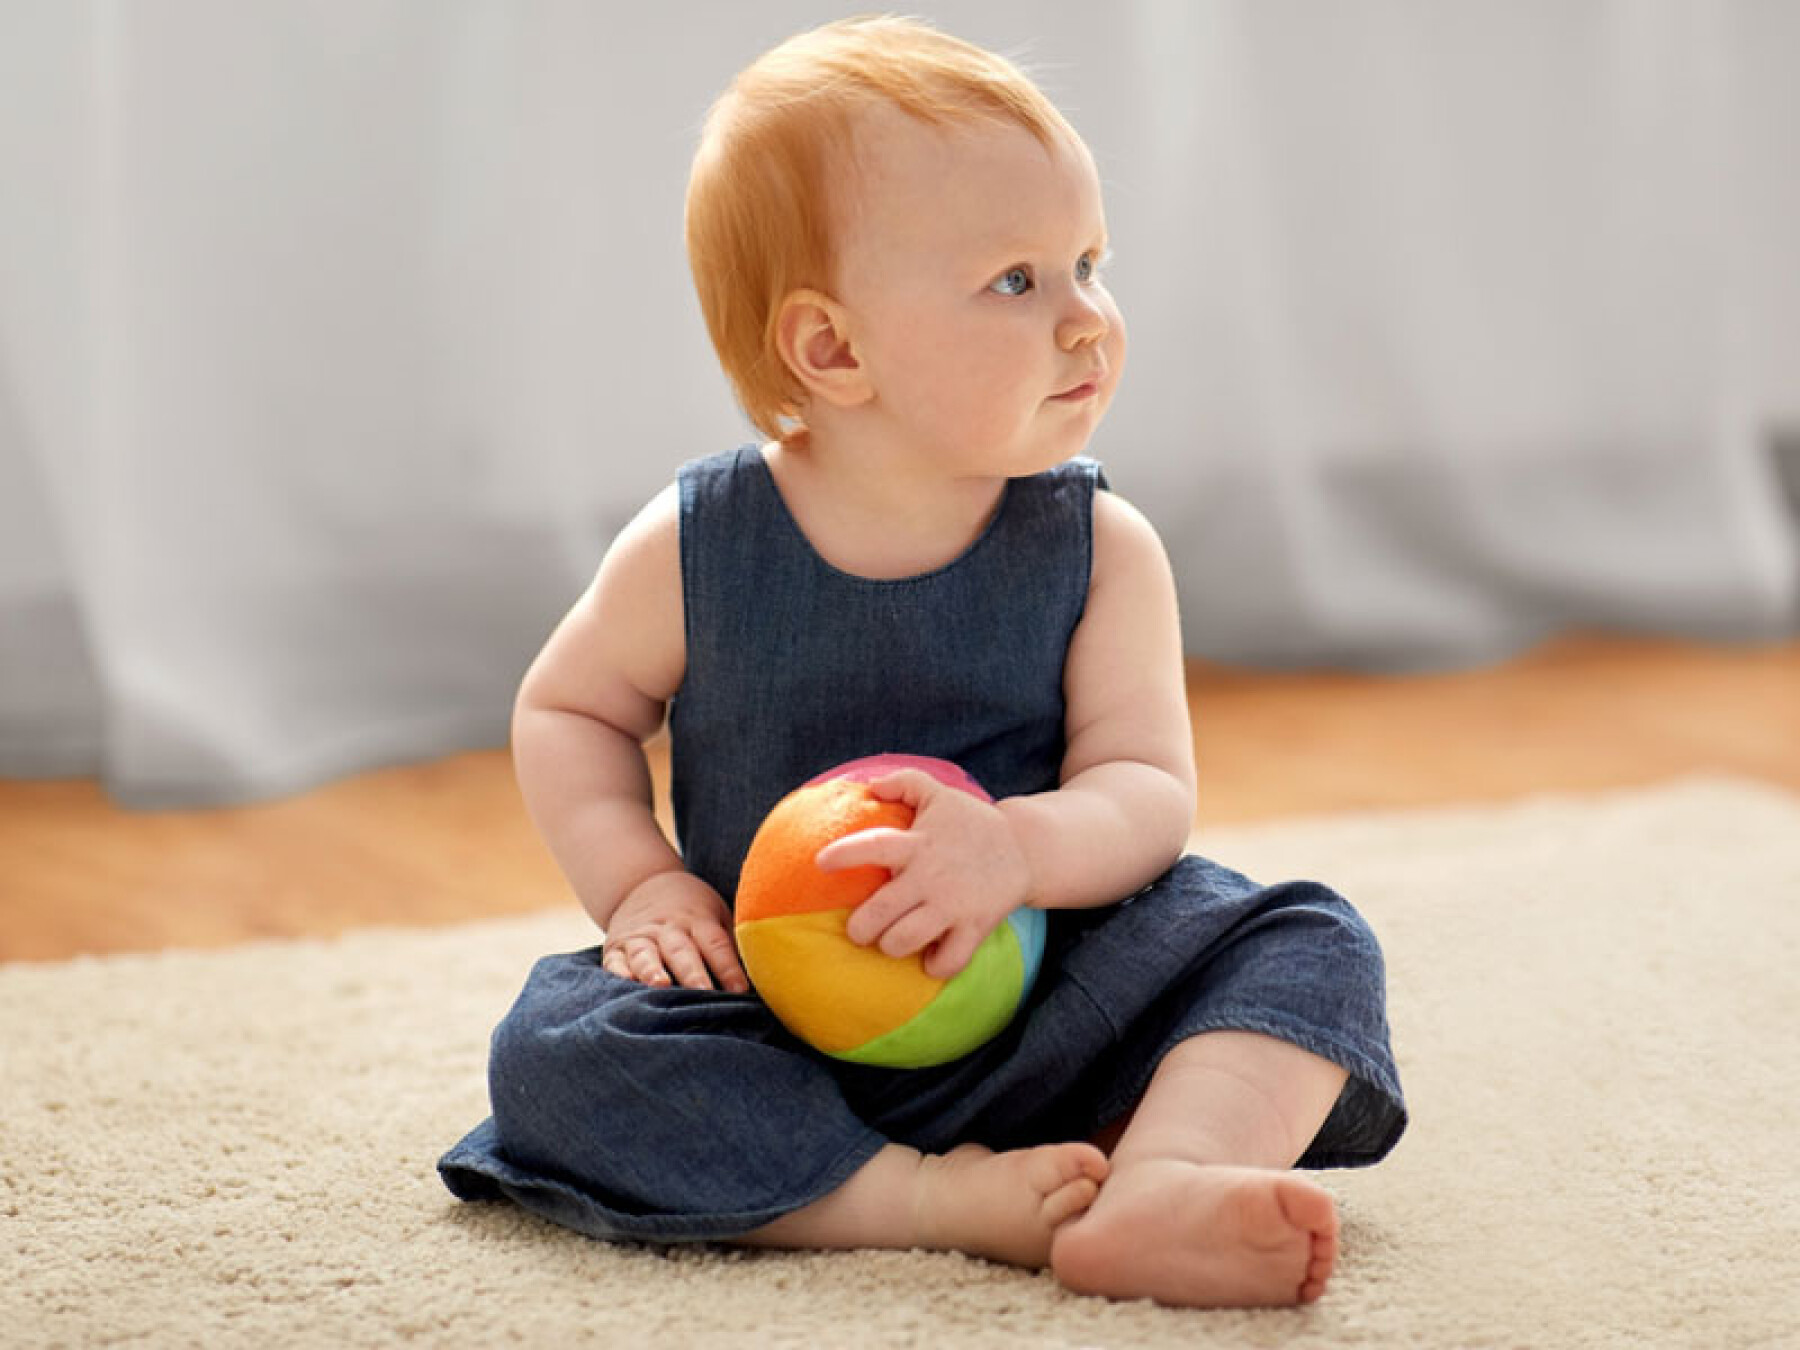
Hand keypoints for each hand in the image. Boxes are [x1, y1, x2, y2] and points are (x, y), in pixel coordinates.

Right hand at [600, 871, 749, 992]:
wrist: (642, 883)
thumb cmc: (692, 909)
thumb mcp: (716, 914)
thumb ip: (732, 942)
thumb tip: (765, 976)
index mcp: (698, 920)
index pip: (716, 944)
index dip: (729, 967)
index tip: (741, 990)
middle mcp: (668, 928)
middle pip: (682, 950)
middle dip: (692, 973)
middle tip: (703, 991)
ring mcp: (640, 937)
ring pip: (646, 954)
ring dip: (652, 970)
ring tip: (660, 985)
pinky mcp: (615, 948)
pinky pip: (615, 961)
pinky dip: (619, 972)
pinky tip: (624, 983)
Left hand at [815, 768, 1031, 979]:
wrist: (1026, 847)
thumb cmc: (972, 822)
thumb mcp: (940, 794)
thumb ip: (905, 782)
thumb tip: (870, 786)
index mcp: (919, 843)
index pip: (874, 845)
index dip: (845, 854)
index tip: (821, 862)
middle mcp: (932, 876)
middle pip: (881, 911)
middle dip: (860, 928)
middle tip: (858, 930)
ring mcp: (954, 904)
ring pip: (906, 940)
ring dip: (891, 946)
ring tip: (891, 941)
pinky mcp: (976, 926)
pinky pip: (949, 960)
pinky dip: (935, 966)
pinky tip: (929, 958)